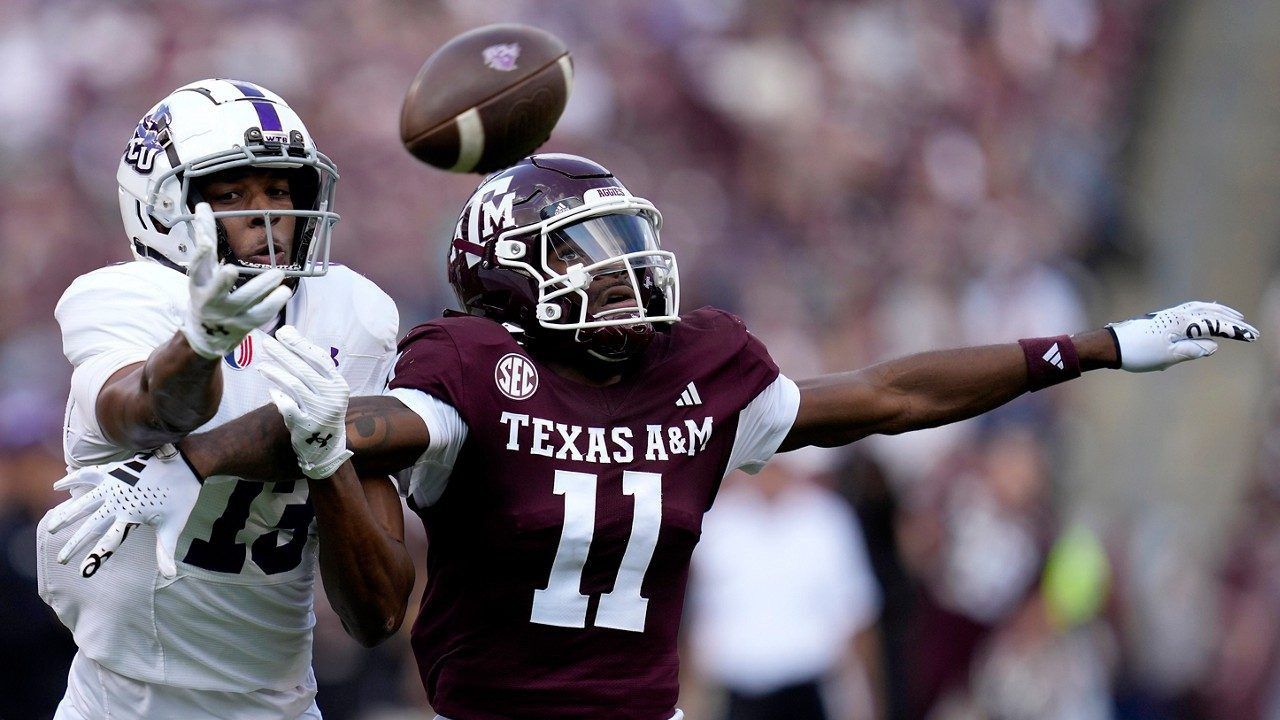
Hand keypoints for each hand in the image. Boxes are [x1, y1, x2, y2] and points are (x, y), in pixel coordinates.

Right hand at [46, 445, 202, 578]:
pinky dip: (72, 479)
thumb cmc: (181, 497)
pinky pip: (88, 474)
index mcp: (132, 515)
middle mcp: (119, 500)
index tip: (82, 571)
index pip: (110, 541)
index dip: (96, 556)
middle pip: (91, 525)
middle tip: (61, 559)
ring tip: (51, 527)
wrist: (187, 464)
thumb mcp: (173, 525)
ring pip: (83, 502)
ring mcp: (114, 484)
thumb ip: (165, 551)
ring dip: (66, 514)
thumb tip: (169, 575)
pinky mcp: (115, 471)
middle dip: (75, 543)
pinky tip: (57, 486)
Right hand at [181, 202, 292, 358]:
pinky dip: (272, 304)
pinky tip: (283, 291)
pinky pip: (260, 314)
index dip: (200, 254)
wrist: (207, 335)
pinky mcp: (244, 324)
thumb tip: (202, 205)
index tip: (206, 242)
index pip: (197, 267)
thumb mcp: (202, 270)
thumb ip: (205, 238)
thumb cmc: (205, 293)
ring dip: (261, 287)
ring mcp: (228, 314)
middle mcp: (209, 300)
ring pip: (244, 301)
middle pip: (215, 291)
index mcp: (197, 283)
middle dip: (221, 282)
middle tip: (231, 268)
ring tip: (278, 274)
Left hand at [258, 325, 352, 478]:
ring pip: (294, 386)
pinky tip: (270, 390)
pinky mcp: (307, 427)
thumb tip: (288, 331)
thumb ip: (308, 364)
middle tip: (266, 343)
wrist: (326, 448)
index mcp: (339, 385)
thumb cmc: (320, 410)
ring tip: (261, 366)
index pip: (319, 359)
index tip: (283, 332)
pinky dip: (279, 397)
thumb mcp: (324, 389)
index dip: (300, 344)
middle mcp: (332, 398)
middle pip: (304, 370)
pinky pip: (289, 408)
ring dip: (276, 373)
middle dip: (283, 355)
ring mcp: (320, 413)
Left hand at [1108, 301, 1258, 371]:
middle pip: (1210, 313)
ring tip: (1233, 317)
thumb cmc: (1138, 353)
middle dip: (1231, 320)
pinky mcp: (1163, 318)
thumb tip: (1213, 345)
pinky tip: (1205, 315)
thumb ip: (1192, 350)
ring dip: (1218, 312)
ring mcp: (1169, 314)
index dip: (1234, 330)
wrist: (1111, 345)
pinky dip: (1204, 310)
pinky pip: (1190, 309)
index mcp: (1181, 322)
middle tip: (1249, 328)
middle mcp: (1177, 314)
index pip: (1215, 325)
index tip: (1251, 336)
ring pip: (1200, 308)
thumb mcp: (1168, 356)